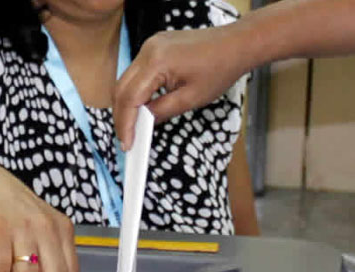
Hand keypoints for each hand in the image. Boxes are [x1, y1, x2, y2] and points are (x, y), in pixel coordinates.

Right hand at [114, 24, 251, 149]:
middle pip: (121, 88)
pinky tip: (143, 107)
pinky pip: (137, 72)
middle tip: (126, 139)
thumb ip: (162, 111)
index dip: (125, 123)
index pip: (129, 97)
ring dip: (127, 104)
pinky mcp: (154, 47)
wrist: (234, 44)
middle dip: (121, 116)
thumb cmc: (219, 69)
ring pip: (126, 80)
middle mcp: (147, 50)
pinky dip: (136, 90)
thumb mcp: (191, 98)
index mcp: (156, 62)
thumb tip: (143, 124)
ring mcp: (150, 46)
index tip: (126, 144)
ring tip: (134, 127)